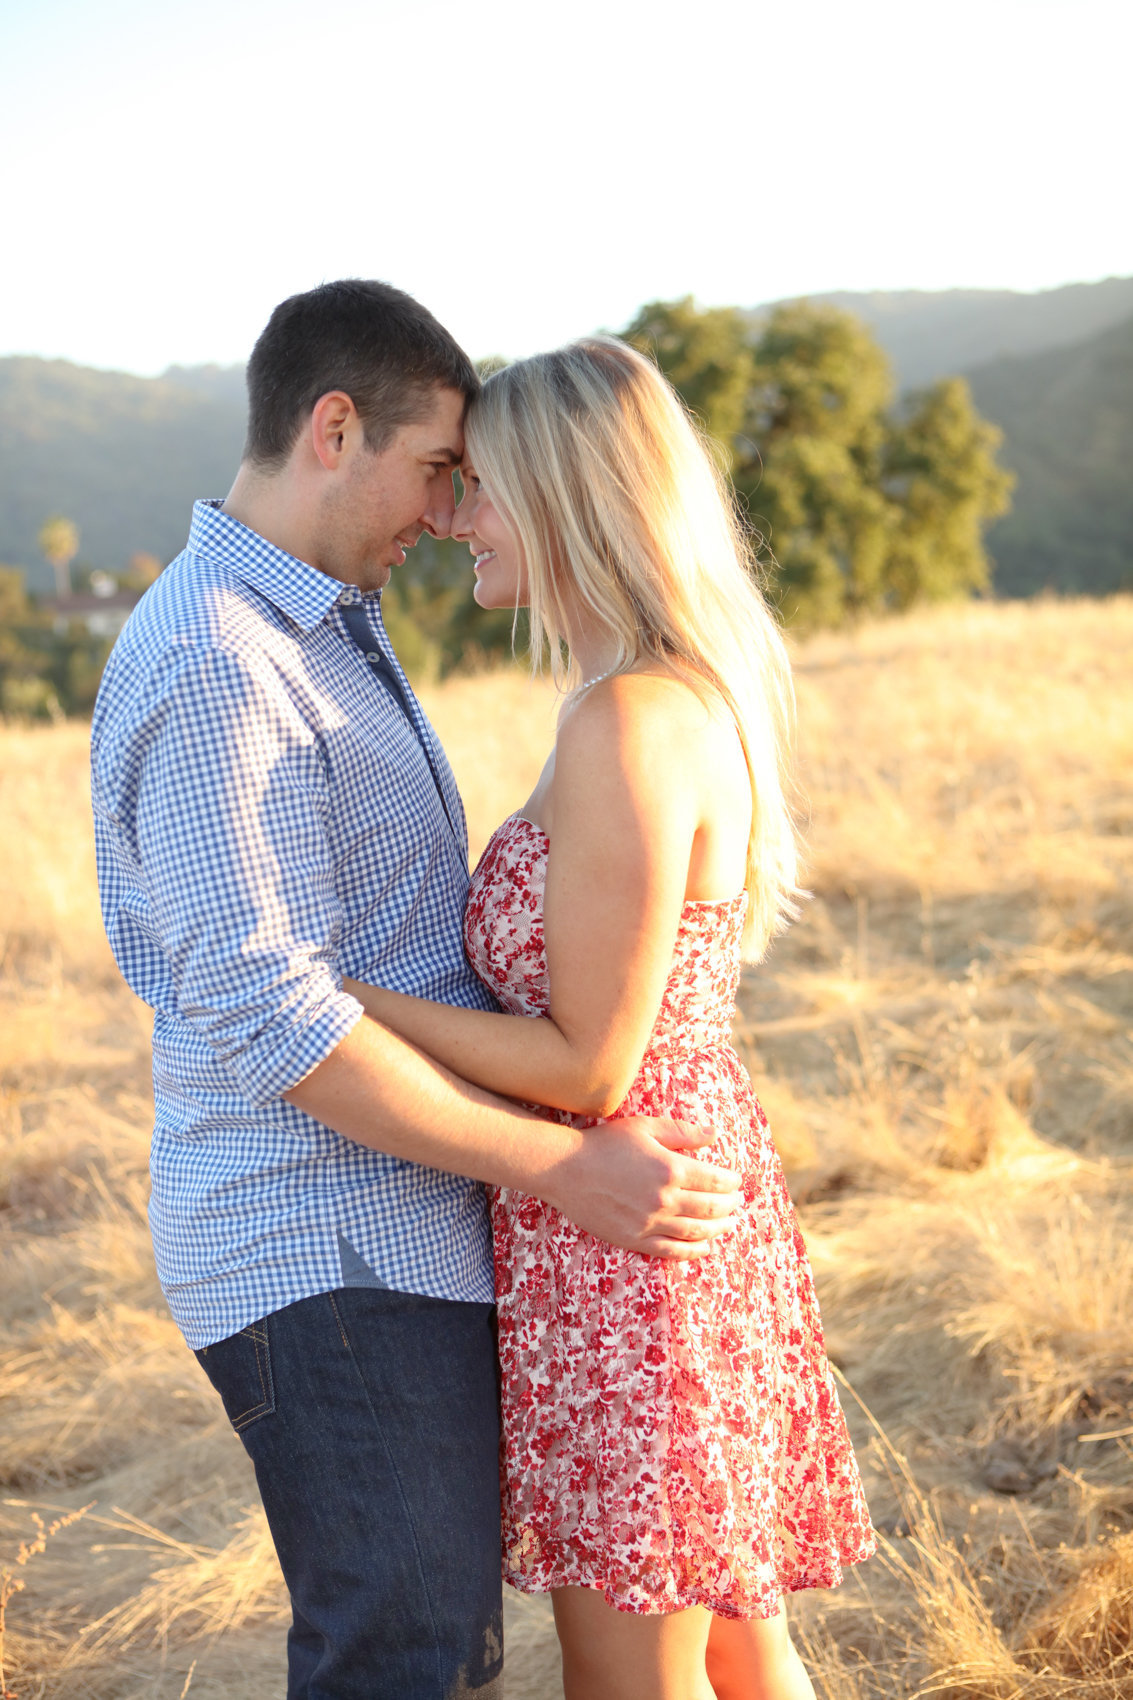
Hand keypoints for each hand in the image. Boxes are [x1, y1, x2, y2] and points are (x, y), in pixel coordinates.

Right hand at [548, 1115, 742, 1258]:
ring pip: (696, 1232)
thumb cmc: (606, 1143)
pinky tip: (705, 1247)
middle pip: (711, 1208)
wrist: (565, 1170)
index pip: (715, 1180)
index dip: (731, 1182)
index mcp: (671, 1169)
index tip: (736, 1181)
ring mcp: (650, 1223)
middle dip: (730, 1206)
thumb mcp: (645, 1127)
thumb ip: (684, 1132)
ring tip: (729, 1225)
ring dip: (719, 1229)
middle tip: (738, 1203)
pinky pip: (672, 1251)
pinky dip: (693, 1251)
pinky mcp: (635, 1239)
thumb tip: (716, 1134)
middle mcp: (664, 1199)